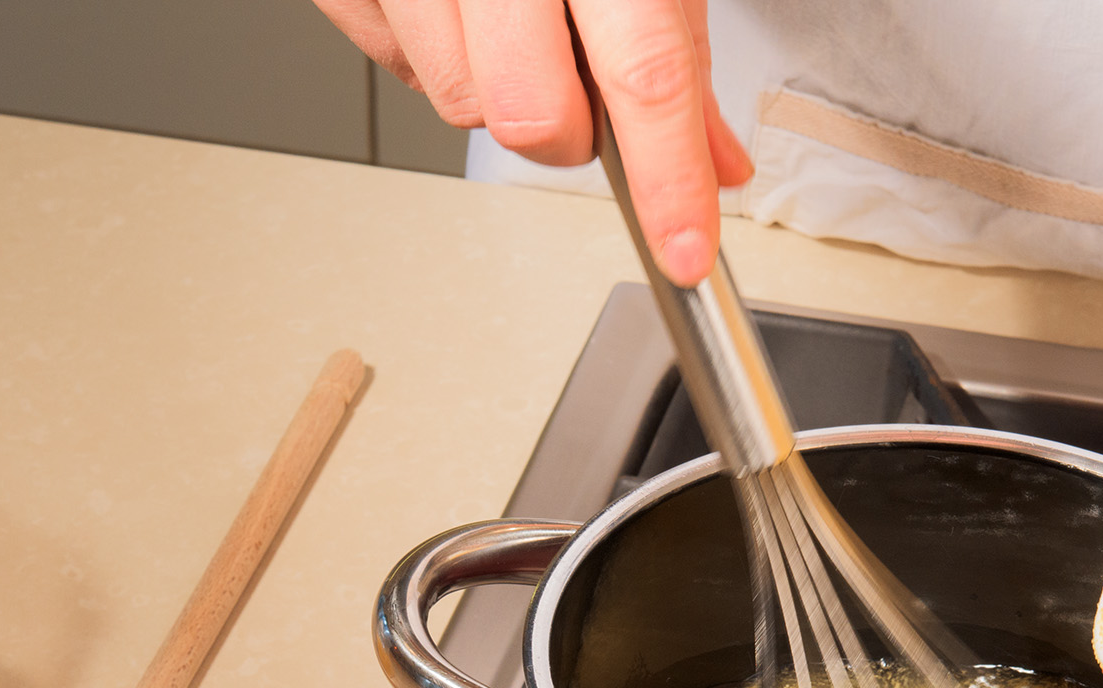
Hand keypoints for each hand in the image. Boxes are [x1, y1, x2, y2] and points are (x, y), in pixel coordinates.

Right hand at [312, 0, 752, 285]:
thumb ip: (680, 43)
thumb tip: (715, 159)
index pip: (643, 72)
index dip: (669, 179)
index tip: (685, 249)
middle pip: (529, 114)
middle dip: (568, 129)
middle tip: (586, 83)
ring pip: (453, 99)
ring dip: (496, 84)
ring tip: (516, 10)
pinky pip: (387, 57)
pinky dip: (428, 49)